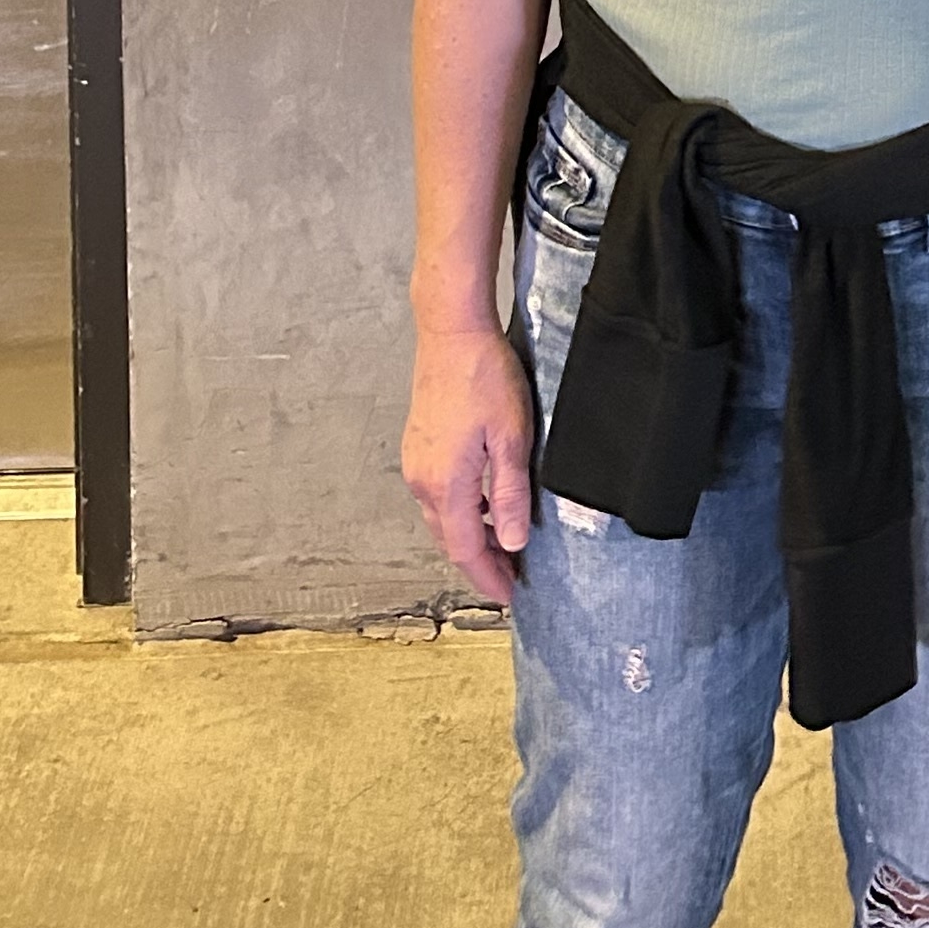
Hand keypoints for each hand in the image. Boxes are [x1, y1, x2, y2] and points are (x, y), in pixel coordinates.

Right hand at [401, 322, 535, 604]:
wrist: (451, 332)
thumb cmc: (483, 376)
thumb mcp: (511, 438)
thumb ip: (510, 495)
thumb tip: (511, 542)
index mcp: (445, 484)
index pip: (465, 550)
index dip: (488, 577)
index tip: (509, 595)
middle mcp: (423, 480)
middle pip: (450, 539)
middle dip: (480, 563)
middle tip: (510, 576)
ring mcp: (417, 462)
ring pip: (442, 518)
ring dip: (470, 537)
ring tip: (502, 544)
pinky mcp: (419, 446)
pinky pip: (438, 494)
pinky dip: (461, 511)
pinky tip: (483, 503)